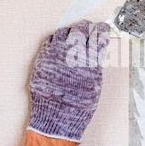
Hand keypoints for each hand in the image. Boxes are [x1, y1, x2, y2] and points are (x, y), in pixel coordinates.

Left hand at [28, 20, 109, 141]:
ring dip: (70, 31)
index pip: (97, 37)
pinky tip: (60, 43)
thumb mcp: (95, 84)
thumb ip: (95, 64)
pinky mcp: (42, 60)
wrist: (57, 119)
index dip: (101, 31)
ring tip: (74, 34)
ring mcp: (55, 56)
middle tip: (88, 26)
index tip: (102, 28)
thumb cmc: (78, 106)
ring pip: (63, 33)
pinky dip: (56, 40)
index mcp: (89, 62)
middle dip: (86, 27)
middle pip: (80, 31)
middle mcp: (72, 56)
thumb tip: (96, 50)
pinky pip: (49, 42)